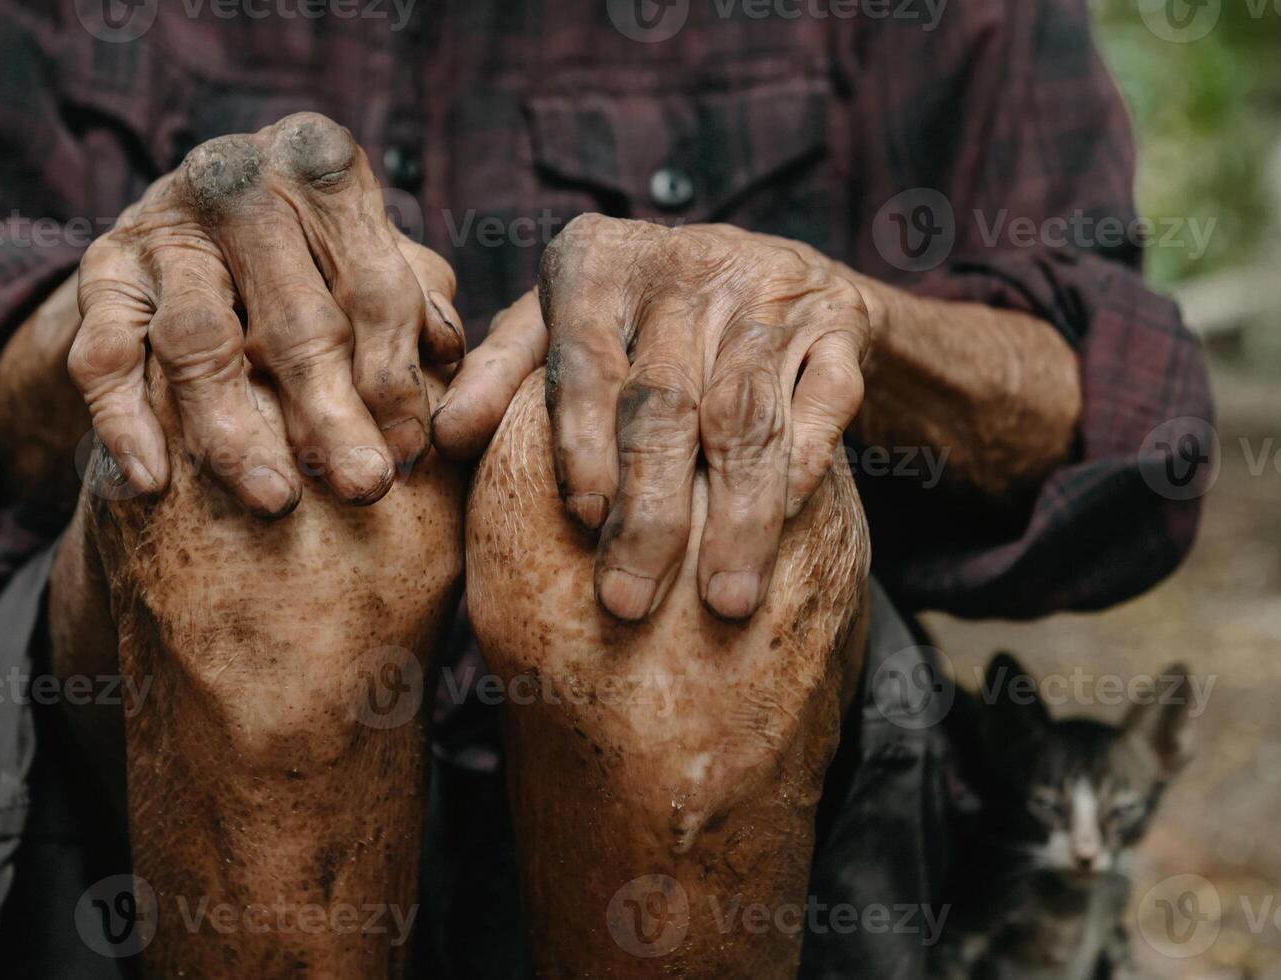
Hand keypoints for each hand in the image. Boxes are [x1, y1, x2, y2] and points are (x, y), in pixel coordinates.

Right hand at [69, 112, 463, 516]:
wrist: (193, 228)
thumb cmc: (313, 255)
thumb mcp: (373, 258)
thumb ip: (419, 302)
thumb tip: (447, 360)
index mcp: (320, 164)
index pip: (371, 286)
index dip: (395, 379)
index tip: (409, 454)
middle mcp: (236, 179)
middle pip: (294, 320)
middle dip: (332, 417)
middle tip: (363, 489)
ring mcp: (161, 223)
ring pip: (199, 343)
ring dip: (236, 432)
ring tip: (275, 500)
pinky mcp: (102, 268)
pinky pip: (104, 353)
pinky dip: (124, 422)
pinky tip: (151, 483)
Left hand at [437, 216, 870, 621]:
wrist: (774, 273)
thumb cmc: (635, 321)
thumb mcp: (557, 328)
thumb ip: (498, 377)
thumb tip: (440, 441)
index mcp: (598, 260)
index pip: (583, 360)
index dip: (581, 443)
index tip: (580, 520)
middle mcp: (684, 266)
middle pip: (664, 402)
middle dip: (650, 512)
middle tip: (630, 603)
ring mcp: (769, 292)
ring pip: (747, 416)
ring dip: (738, 517)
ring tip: (723, 602)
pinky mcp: (839, 322)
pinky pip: (826, 403)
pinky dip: (804, 467)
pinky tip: (785, 529)